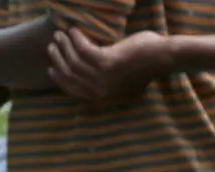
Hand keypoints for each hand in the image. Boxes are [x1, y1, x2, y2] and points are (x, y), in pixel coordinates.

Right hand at [48, 28, 168, 101]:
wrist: (163, 58)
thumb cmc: (145, 65)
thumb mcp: (121, 78)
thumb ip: (104, 80)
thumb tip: (86, 72)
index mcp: (104, 97)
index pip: (73, 90)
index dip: (59, 78)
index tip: (52, 67)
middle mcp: (101, 91)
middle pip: (70, 74)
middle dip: (58, 58)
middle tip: (53, 44)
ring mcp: (104, 79)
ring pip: (74, 61)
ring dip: (64, 45)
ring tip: (61, 34)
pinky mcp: (108, 63)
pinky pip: (83, 49)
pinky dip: (77, 38)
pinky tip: (75, 30)